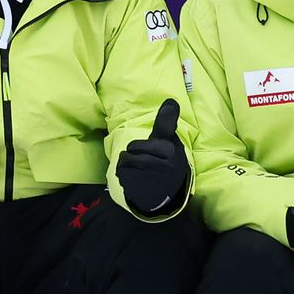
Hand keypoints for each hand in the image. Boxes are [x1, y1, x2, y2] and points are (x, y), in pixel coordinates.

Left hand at [113, 99, 190, 217]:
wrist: (169, 190)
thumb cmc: (166, 159)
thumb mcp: (168, 140)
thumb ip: (166, 122)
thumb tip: (171, 100)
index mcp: (169, 152)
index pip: (135, 146)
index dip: (136, 147)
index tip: (148, 152)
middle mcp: (163, 168)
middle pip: (127, 156)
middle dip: (130, 156)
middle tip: (142, 161)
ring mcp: (152, 182)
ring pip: (123, 167)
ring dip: (126, 167)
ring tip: (138, 170)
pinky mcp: (143, 192)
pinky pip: (122, 179)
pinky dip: (125, 178)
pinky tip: (135, 180)